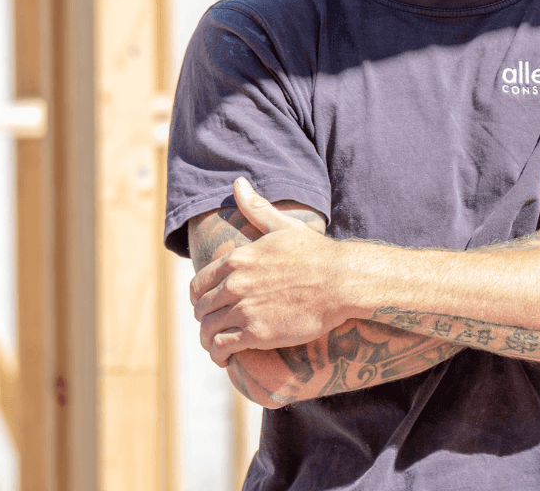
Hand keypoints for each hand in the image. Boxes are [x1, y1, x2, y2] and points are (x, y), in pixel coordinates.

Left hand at [191, 178, 349, 363]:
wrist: (341, 281)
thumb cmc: (315, 253)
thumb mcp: (283, 226)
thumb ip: (257, 208)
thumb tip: (238, 183)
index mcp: (238, 258)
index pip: (198, 284)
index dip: (199, 298)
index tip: (207, 305)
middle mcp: (236, 283)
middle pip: (201, 309)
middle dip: (204, 320)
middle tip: (213, 327)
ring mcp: (245, 309)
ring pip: (208, 330)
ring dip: (208, 340)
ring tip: (217, 345)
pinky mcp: (257, 333)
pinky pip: (222, 347)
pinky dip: (219, 354)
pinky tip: (224, 357)